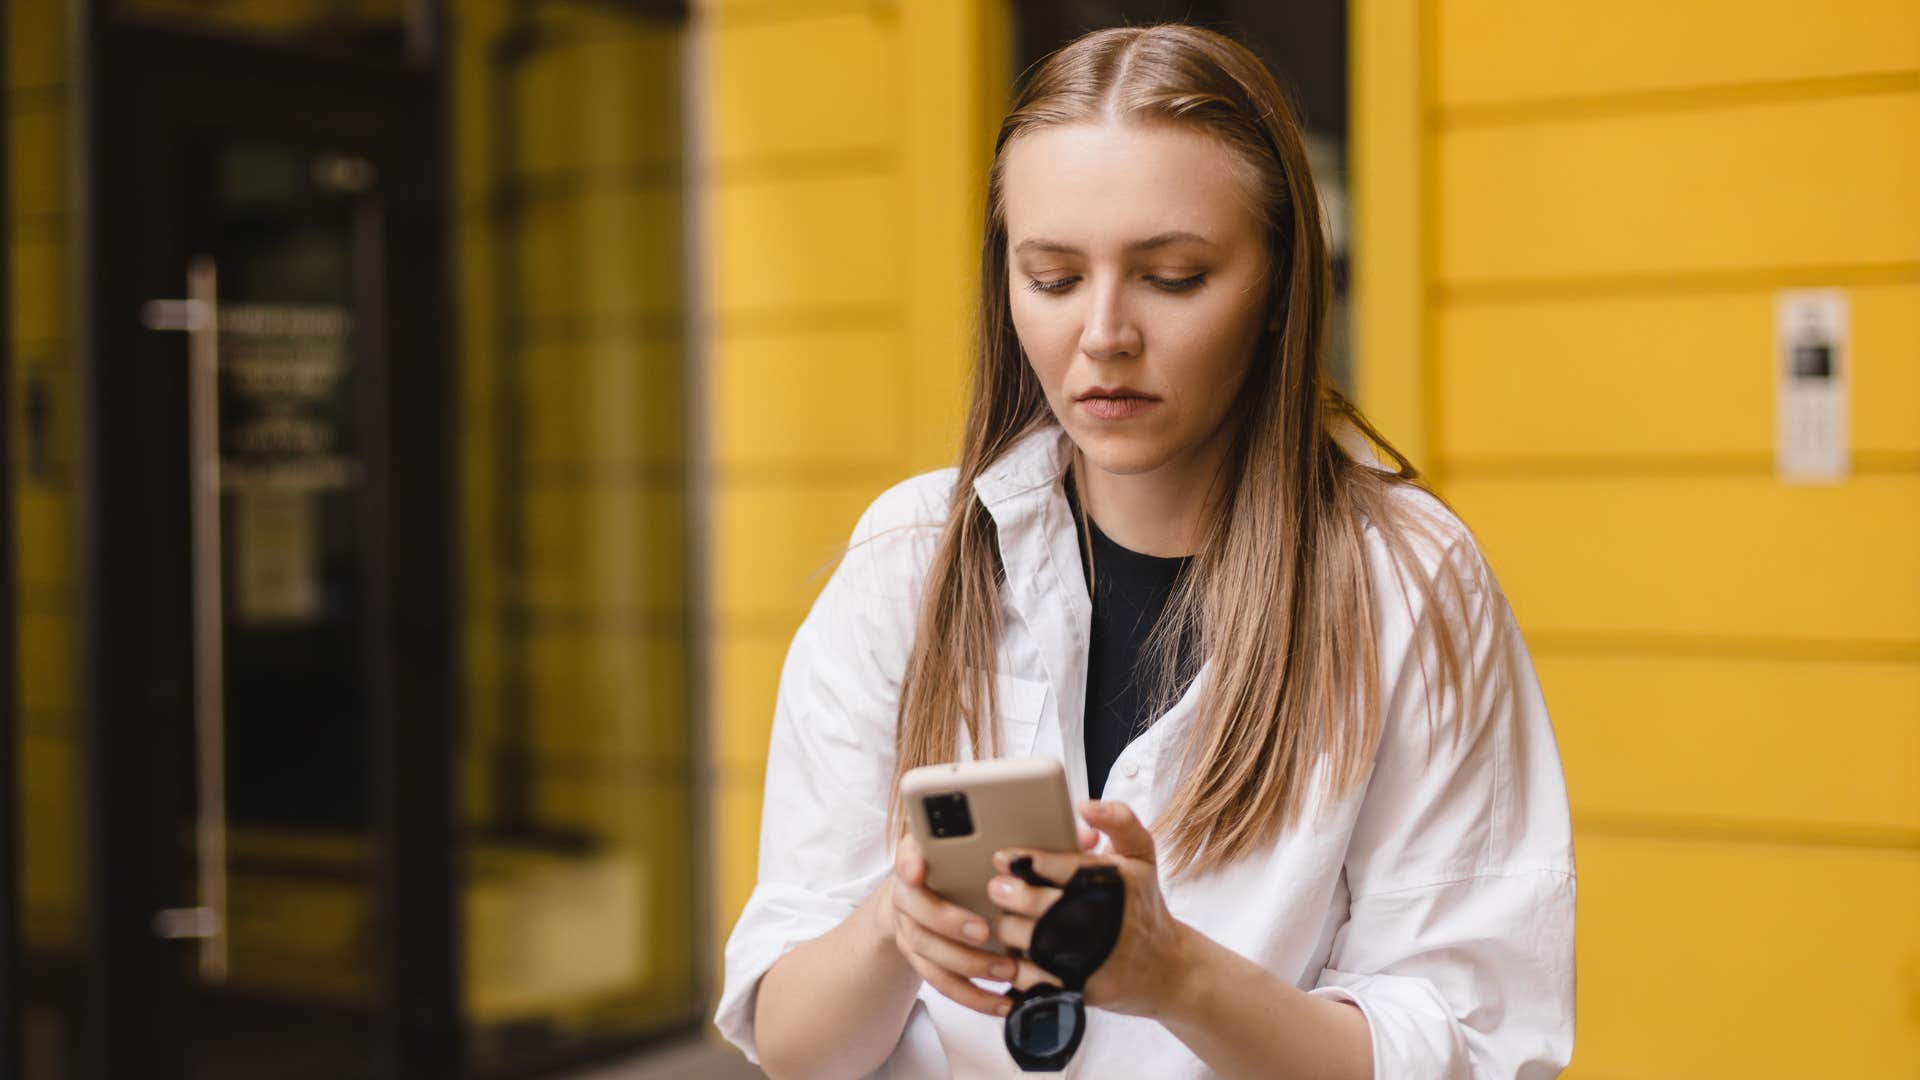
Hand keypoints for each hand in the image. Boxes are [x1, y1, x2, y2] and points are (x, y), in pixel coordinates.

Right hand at [882, 825, 1101, 1018]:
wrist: (930, 893)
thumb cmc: (975, 865)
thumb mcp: (998, 846)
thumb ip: (1038, 839)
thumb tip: (1088, 836)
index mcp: (926, 854)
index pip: (908, 851)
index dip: (909, 861)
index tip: (919, 870)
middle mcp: (911, 892)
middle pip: (915, 907)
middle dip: (948, 921)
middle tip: (984, 931)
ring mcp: (912, 927)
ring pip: (928, 950)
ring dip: (967, 963)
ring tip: (1005, 970)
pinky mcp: (922, 961)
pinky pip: (941, 983)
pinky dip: (972, 995)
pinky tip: (1001, 1002)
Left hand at [987, 799, 1190, 1018]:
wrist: (1166, 968)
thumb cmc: (1144, 905)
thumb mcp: (1142, 855)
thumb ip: (1119, 820)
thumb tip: (1085, 806)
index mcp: (1113, 882)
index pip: (1059, 866)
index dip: (1024, 860)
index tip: (1003, 858)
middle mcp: (1100, 920)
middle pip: (1036, 904)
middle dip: (1007, 893)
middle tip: (998, 888)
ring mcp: (1088, 957)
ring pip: (1024, 939)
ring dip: (1007, 927)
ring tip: (1009, 918)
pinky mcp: (1076, 987)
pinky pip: (1027, 975)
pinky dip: (1014, 962)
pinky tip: (1017, 949)